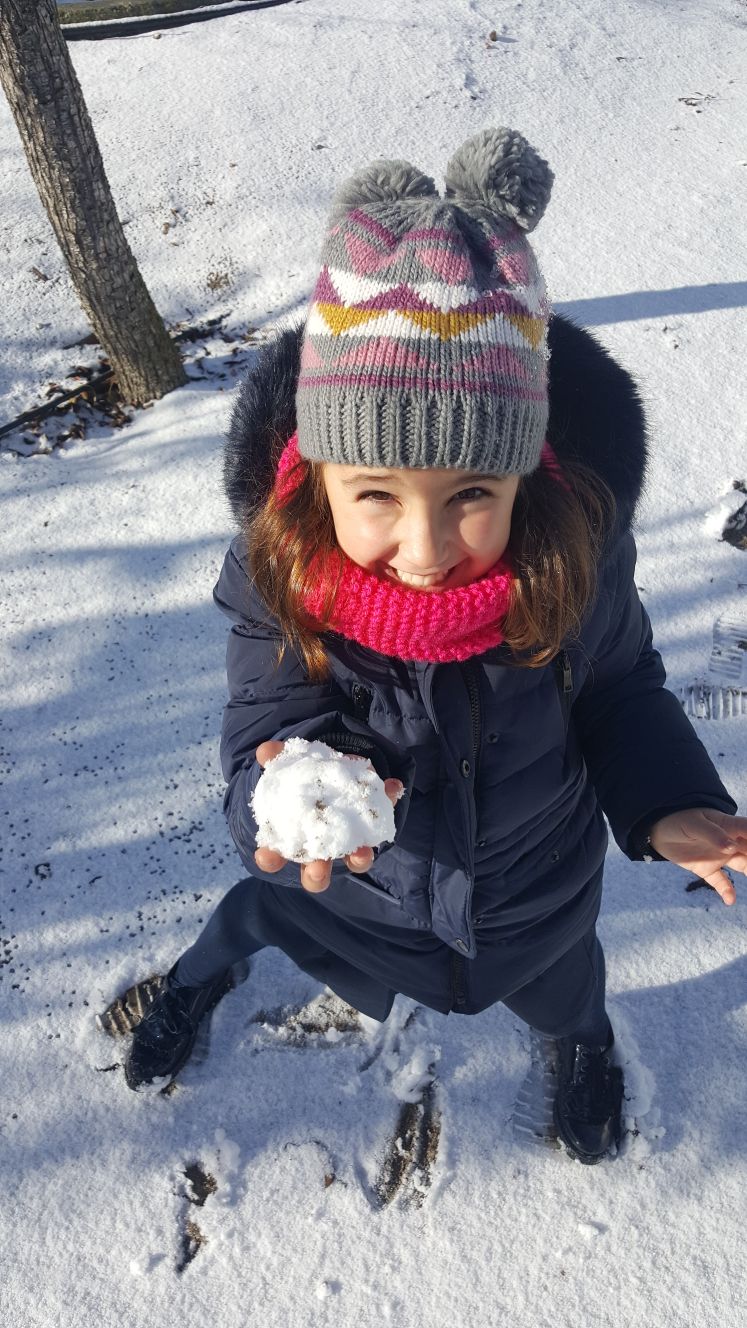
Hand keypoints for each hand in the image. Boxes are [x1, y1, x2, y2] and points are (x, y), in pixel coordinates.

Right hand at [253, 740, 403, 892]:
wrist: (337, 769)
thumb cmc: (306, 776)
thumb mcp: (291, 765)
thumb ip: (278, 758)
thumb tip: (265, 750)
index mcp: (294, 838)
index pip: (276, 857)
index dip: (270, 859)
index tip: (265, 854)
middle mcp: (322, 849)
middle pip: (316, 874)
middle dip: (316, 874)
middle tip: (316, 869)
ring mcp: (351, 842)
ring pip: (355, 862)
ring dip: (359, 859)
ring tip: (361, 853)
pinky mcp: (374, 823)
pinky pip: (384, 818)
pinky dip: (389, 801)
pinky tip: (392, 787)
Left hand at [649, 808, 746, 904]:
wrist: (657, 827)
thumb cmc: (679, 819)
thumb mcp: (695, 824)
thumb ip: (713, 834)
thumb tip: (731, 847)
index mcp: (730, 827)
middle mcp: (730, 843)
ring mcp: (720, 856)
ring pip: (744, 867)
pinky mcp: (707, 868)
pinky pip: (721, 882)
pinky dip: (727, 891)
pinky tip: (730, 901)